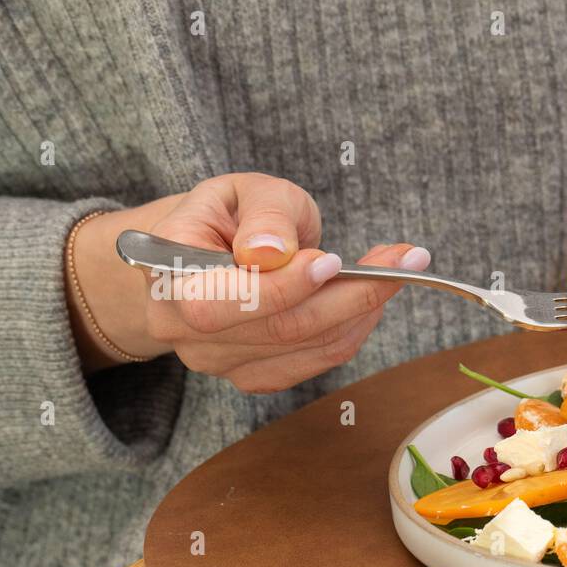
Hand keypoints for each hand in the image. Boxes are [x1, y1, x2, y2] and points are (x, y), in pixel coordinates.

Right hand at [68, 173, 429, 391]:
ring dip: (362, 311)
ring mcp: (217, 360)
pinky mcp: (252, 376)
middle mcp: (182, 329)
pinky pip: (315, 362)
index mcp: (168, 275)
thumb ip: (263, 216)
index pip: (222, 302)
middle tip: (399, 262)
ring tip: (394, 270)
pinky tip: (370, 300)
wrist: (209, 250)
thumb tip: (269, 251)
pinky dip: (353, 330)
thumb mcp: (247, 191)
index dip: (284, 288)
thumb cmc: (231, 215)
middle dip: (348, 298)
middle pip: (277, 330)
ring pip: (305, 348)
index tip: (334, 261)